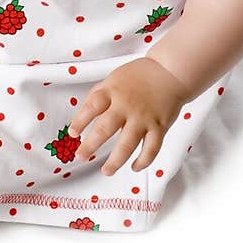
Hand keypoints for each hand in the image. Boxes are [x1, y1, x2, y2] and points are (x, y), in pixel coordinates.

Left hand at [66, 58, 186, 175]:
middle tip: (80, 156)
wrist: (169, 71)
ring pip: (127, 144)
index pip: (91, 107)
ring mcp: (143, 118)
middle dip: (90, 145)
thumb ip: (99, 95)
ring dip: (115, 161)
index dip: (80, 121)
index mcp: (112, 92)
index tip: (73, 134)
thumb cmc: (139, 76)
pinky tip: (134, 167)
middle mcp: (126, 106)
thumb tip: (83, 115)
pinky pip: (151, 148)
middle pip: (104, 128)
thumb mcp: (113, 79)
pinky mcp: (159, 127)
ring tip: (106, 171)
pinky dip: (143, 160)